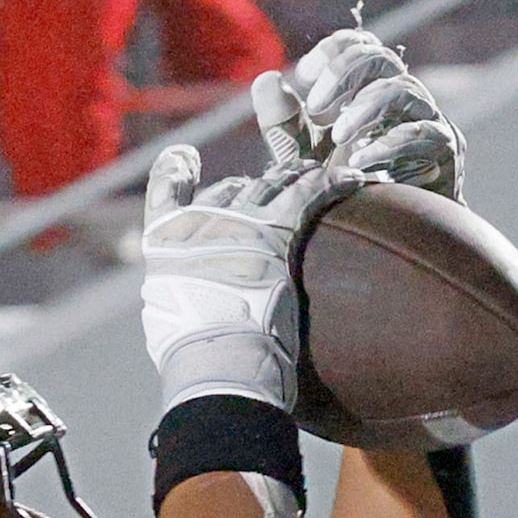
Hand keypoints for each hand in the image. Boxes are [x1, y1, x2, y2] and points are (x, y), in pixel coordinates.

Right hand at [140, 120, 344, 411]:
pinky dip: (333, 181)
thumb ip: (175, 294)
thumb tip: (182, 303)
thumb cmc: (191, 356)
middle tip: (275, 192)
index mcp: (164, 242)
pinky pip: (310, 191)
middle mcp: (198, 222)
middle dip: (252, 191)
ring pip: (271, 184)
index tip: (184, 156)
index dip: (174, 171)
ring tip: (314, 177)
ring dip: (294, 179)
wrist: (217, 361)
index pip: (165, 192)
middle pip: (231, 189)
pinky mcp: (276, 229)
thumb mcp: (165, 319)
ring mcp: (238, 221)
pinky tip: (354, 178)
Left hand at [276, 28, 464, 198]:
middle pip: (382, 59)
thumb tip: (266, 79)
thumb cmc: (345, 194)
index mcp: (371, 93)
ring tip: (338, 136)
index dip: (335, 50)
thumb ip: (283, 125)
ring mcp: (427, 122)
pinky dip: (388, 145)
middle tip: (316, 106)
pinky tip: (359, 162)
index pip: (362, 48)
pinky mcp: (445, 151)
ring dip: (365, 108)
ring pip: (403, 89)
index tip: (305, 75)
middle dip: (345, 73)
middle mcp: (402, 101)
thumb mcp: (304, 159)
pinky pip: (421, 133)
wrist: (385, 241)